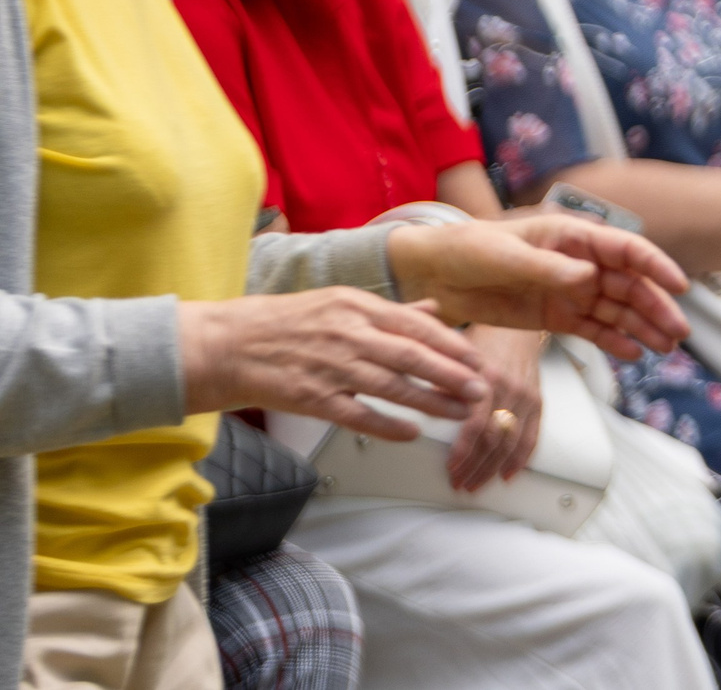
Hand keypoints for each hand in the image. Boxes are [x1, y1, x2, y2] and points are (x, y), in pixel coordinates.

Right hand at [179, 290, 487, 439]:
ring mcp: (329, 366)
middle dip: (453, 374)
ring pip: (392, 385)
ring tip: (460, 412)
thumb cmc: (282, 323)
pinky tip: (411, 433)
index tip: (479, 359)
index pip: (417, 325)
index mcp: (357, 306)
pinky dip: (386, 423)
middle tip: (483, 390)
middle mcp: (348, 333)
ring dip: (431, 401)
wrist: (223, 345)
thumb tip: (433, 310)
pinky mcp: (310, 397)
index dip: (453, 345)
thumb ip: (390, 311)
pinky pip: (356, 413)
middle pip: (413, 356)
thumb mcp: (339, 303)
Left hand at [385, 215, 690, 359]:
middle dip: (656, 307)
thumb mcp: (505, 255)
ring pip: (617, 311)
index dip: (656, 266)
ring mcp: (570, 292)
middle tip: (678, 332)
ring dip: (642, 327)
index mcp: (572, 237)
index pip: (626, 250)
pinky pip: (593, 330)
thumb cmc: (468, 249)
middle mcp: (580, 264)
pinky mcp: (555, 317)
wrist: (433, 274)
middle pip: (629, 285)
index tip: (679, 286)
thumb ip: (548, 267)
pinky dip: (614, 342)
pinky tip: (634, 353)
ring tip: (665, 348)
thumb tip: (588, 278)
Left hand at [447, 325, 544, 491]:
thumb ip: (439, 379)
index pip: (476, 423)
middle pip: (494, 438)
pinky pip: (531, 436)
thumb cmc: (483, 339)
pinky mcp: (537, 401)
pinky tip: (508, 474)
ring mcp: (525, 397)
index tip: (451, 468)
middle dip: (475, 466)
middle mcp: (509, 388)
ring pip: (511, 442)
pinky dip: (520, 459)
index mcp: (486, 377)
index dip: (463, 450)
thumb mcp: (455, 354)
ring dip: (492, 468)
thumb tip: (416, 405)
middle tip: (460, 483)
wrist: (517, 327)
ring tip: (476, 483)